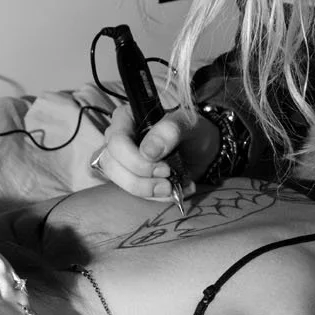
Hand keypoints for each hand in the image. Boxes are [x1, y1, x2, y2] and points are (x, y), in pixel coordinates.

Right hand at [89, 103, 218, 200]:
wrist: (203, 152)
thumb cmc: (192, 131)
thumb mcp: (188, 124)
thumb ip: (170, 131)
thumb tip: (148, 151)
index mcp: (127, 118)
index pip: (116, 141)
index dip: (135, 159)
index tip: (164, 167)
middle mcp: (119, 138)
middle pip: (111, 164)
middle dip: (139, 178)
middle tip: (168, 178)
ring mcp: (122, 160)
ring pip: (119, 180)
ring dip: (146, 190)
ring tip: (172, 187)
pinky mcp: (130, 177)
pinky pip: (132, 193)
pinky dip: (155, 197)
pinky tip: (174, 190)